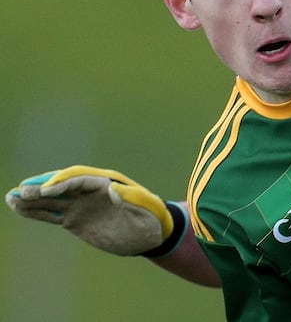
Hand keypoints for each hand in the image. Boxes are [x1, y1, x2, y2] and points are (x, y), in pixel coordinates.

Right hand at [6, 165, 185, 256]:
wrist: (152, 234)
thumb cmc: (153, 220)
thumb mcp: (147, 209)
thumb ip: (131, 199)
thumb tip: (112, 189)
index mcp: (108, 183)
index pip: (80, 179)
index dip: (62, 183)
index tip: (46, 190)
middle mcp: (91, 191)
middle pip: (62, 186)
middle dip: (42, 187)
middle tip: (21, 192)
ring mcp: (81, 204)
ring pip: (53, 199)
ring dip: (32, 199)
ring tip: (10, 198)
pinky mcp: (76, 218)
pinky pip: (52, 213)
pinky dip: (36, 212)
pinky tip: (19, 209)